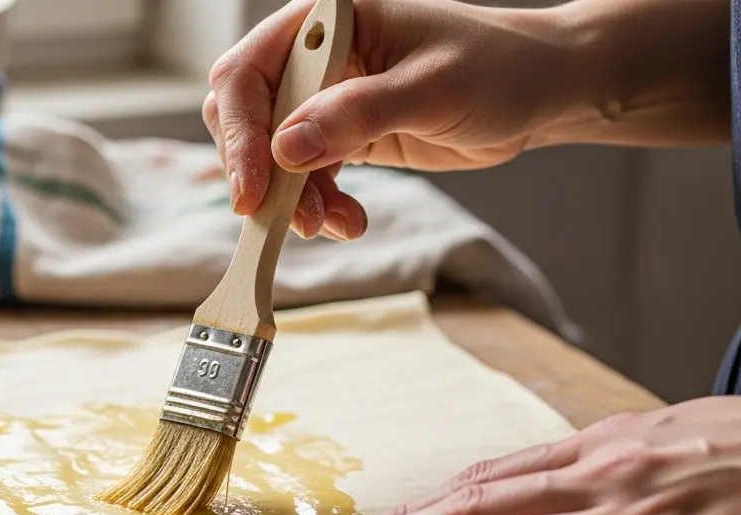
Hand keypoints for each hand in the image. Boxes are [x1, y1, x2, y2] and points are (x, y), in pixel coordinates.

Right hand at [205, 0, 574, 236]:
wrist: (542, 93)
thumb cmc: (499, 68)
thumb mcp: (431, 90)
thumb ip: (356, 114)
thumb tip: (286, 147)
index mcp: (327, 22)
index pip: (247, 73)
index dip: (240, 133)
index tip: (251, 191)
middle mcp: (315, 57)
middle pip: (245, 116)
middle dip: (260, 172)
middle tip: (285, 217)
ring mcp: (325, 97)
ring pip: (270, 155)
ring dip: (292, 198)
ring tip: (330, 223)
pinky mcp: (341, 135)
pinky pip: (303, 176)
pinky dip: (316, 205)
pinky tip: (346, 220)